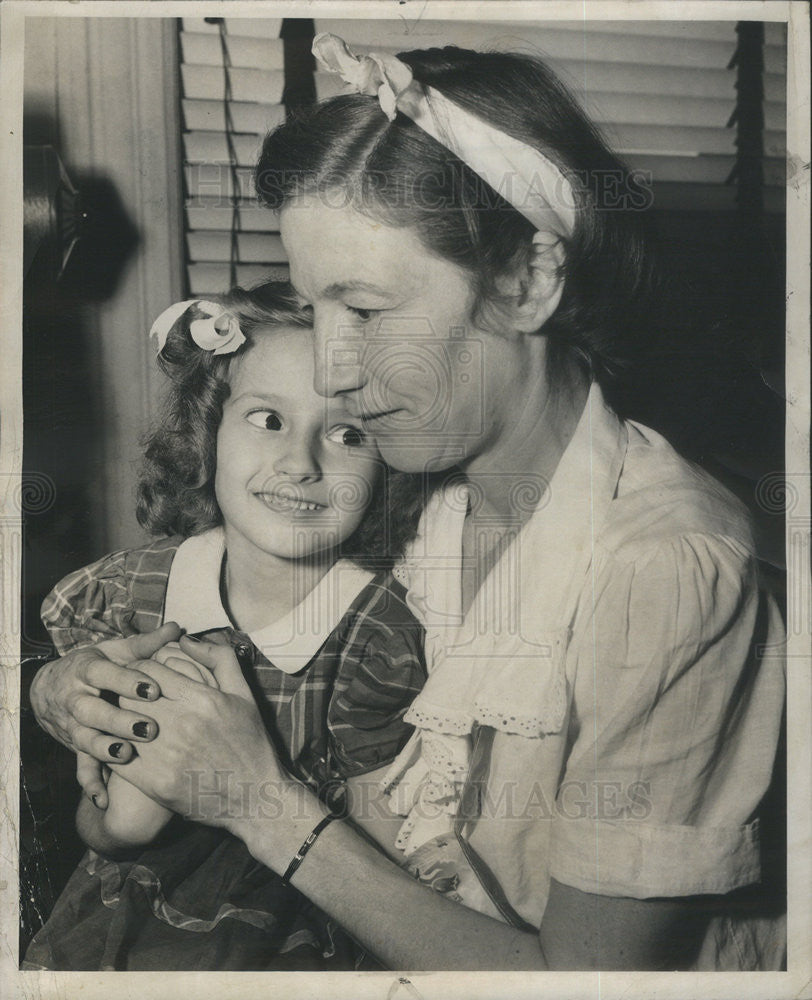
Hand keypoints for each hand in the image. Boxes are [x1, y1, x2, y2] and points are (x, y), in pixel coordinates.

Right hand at [30, 623, 181, 805]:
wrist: (52, 689)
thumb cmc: (98, 667)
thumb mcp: (117, 652)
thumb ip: (147, 644)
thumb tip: (177, 627)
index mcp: (88, 671)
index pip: (106, 674)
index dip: (128, 682)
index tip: (154, 689)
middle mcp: (76, 698)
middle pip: (92, 710)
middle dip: (118, 719)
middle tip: (149, 728)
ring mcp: (73, 725)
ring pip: (85, 739)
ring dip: (104, 749)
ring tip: (127, 756)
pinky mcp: (75, 746)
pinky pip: (80, 767)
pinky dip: (91, 783)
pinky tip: (103, 799)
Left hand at [114, 637, 289, 830]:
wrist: (254, 796)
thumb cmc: (250, 743)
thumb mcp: (244, 694)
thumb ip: (219, 659)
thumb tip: (186, 639)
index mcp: (202, 699)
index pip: (149, 670)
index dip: (139, 668)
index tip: (140, 673)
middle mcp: (181, 724)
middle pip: (129, 694)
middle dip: (124, 690)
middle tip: (126, 693)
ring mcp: (166, 756)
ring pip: (120, 724)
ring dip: (118, 718)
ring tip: (123, 717)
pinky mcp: (155, 783)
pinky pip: (119, 756)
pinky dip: (115, 747)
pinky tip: (122, 744)